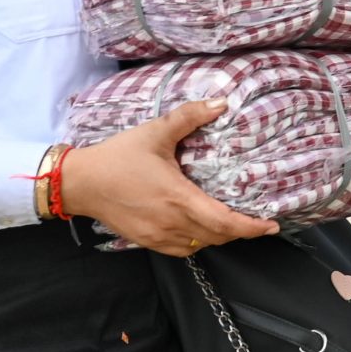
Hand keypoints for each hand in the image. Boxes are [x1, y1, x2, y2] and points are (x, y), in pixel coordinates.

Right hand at [63, 101, 281, 254]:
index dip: (251, 228)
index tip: (270, 225)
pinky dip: (197, 241)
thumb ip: (189, 116)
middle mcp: (171, 223)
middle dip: (240, 232)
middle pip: (217, 237)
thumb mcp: (155, 132)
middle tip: (258, 222)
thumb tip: (222, 102)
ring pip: (200, 245)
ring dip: (219, 237)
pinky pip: (182, 249)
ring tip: (233, 223)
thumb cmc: (117, 157)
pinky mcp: (146, 241)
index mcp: (179, 199)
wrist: (79, 182)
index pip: (225, 223)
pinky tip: (200, 228)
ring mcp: (157, 236)